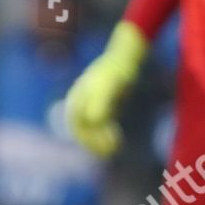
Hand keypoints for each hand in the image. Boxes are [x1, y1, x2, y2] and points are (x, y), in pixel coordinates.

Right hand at [64, 21, 148, 157]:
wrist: (126, 54)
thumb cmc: (119, 68)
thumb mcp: (111, 84)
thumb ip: (101, 101)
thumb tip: (94, 120)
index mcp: (78, 97)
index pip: (78, 125)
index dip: (90, 138)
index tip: (109, 145)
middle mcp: (80, 100)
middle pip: (81, 129)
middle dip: (94, 142)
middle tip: (112, 151)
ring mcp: (89, 102)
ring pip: (88, 128)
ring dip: (98, 141)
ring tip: (114, 148)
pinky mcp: (100, 104)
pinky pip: (97, 124)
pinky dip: (104, 134)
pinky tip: (116, 140)